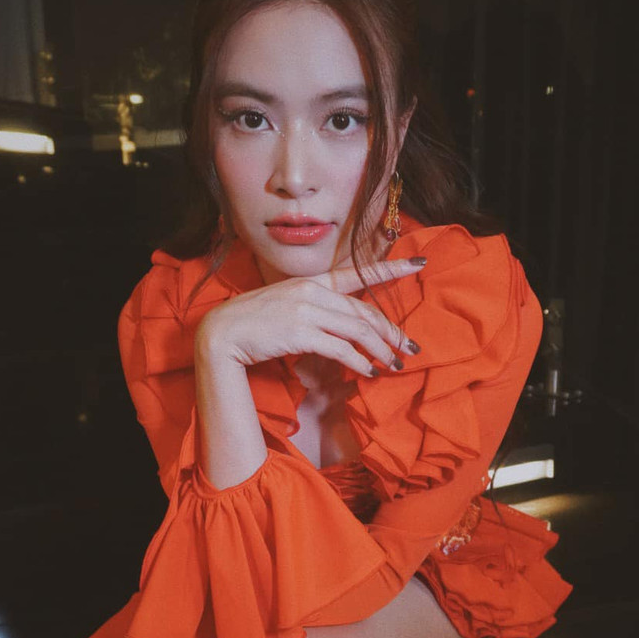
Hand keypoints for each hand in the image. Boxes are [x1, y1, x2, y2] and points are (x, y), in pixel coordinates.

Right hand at [195, 258, 425, 376]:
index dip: (390, 269)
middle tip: (409, 348)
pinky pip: (341, 348)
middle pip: (363, 310)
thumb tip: (342, 329)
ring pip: (357, 329)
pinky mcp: (300, 332)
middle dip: (391, 331)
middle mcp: (311, 291)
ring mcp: (305, 310)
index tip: (418, 265)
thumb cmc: (252, 325)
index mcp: (310, 282)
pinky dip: (359, 361)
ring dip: (380, 350)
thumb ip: (314, 311)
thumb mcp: (285, 307)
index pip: (357, 272)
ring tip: (394, 365)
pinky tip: (369, 372)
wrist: (221, 333)